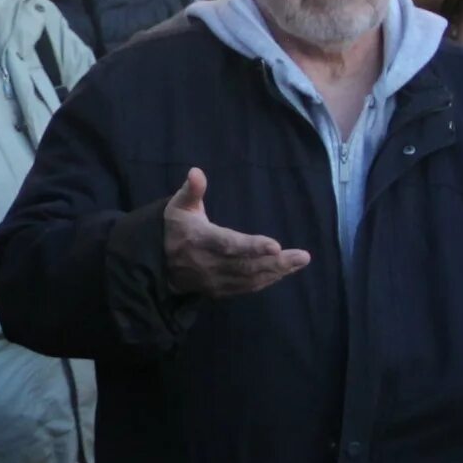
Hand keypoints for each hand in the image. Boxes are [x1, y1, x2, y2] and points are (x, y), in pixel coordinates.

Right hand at [155, 170, 309, 297]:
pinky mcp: (219, 290)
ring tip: (300, 262)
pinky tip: (284, 272)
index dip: (252, 247)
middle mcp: (208, 263)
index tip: (275, 245)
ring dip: (277, 272)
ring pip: (250, 279)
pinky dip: (268, 281)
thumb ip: (191, 190)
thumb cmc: (176, 227)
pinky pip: (247, 288)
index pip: (228, 244)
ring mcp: (214, 280)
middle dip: (276, 262)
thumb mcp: (179, 205)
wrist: (158, 263)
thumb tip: (197, 171)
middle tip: (303, 256)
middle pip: (246, 265)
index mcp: (199, 239)